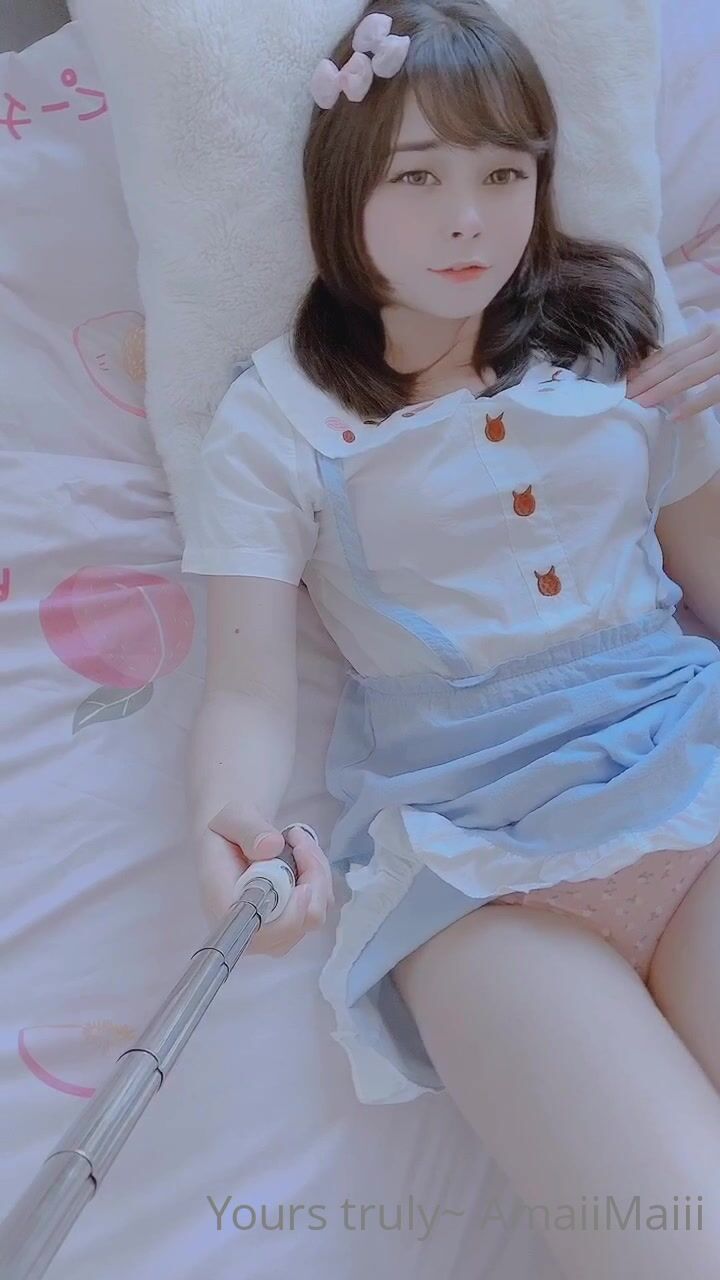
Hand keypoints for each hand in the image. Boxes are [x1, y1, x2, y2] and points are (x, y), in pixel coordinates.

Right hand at [196, 802, 334, 955]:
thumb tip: (271, 846)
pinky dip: (320, 874)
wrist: (232, 836)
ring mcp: (275, 930)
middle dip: (311, 878)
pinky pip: (321, 903)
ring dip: (316, 871)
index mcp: (226, 910)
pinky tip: (303, 851)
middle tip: (297, 838)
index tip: (303, 883)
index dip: (290, 916)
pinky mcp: (293, 921)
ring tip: (297, 839)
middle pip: (299, 924)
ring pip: (315, 912)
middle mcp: (250, 930)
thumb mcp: (231, 818)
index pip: (262, 933)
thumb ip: (248, 830)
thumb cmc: (226, 830)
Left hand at [626, 322, 719, 420]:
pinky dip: (692, 404)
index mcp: (706, 333)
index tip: (624, 379)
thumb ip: (696, 351)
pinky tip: (673, 416)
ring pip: (687, 374)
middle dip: (645, 380)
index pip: (670, 351)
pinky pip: (713, 391)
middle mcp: (713, 341)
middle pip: (672, 362)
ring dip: (660, 390)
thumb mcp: (715, 343)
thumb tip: (666, 371)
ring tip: (639, 404)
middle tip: (623, 396)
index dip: (645, 366)